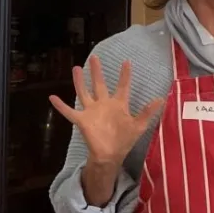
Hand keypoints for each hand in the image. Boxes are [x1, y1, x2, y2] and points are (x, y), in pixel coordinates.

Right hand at [49, 56, 163, 165]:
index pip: (122, 86)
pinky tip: (52, 97)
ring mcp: (92, 112)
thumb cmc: (125, 140)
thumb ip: (147, 112)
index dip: (125, 75)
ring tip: (76, 68)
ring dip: (79, 81)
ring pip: (84, 93)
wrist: (111, 155)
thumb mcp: (139, 126)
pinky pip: (69, 112)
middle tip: (94, 57)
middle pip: (100, 84)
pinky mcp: (82, 120)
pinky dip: (60, 106)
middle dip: (97, 72)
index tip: (127, 61)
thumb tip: (161, 99)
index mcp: (118, 105)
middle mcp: (104, 105)